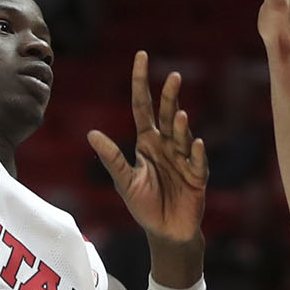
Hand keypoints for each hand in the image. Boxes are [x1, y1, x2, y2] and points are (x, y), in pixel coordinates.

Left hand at [87, 52, 207, 248]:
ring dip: (182, 126)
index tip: (142, 56)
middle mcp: (167, 146)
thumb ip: (112, 159)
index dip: (141, 83)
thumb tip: (91, 134)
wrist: (166, 232)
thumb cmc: (144, 206)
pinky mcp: (197, 178)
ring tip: (181, 114)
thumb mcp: (124, 182)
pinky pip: (197, 163)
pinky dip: (197, 154)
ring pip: (183, 137)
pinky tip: (195, 144)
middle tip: (173, 77)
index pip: (143, 106)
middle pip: (168, 116)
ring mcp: (184, 160)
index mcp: (147, 142)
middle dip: (170, 98)